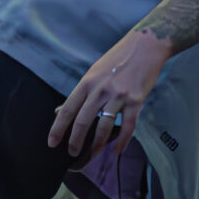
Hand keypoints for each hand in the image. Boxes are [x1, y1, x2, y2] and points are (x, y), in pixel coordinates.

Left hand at [50, 27, 169, 160]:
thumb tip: (60, 110)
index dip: (58, 129)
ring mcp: (119, 95)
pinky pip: (128, 126)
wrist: (146, 45)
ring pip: (104, 126)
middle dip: (76, 141)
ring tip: (94, 153)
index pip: (67, 110)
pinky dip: (123, 140)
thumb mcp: (94, 72)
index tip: (52, 143)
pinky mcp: (137, 100)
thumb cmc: (118, 58)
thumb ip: (81, 93)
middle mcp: (101, 90)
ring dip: (98, 144)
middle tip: (73, 154)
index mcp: (87, 82)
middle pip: (83, 121)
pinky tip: (118, 150)